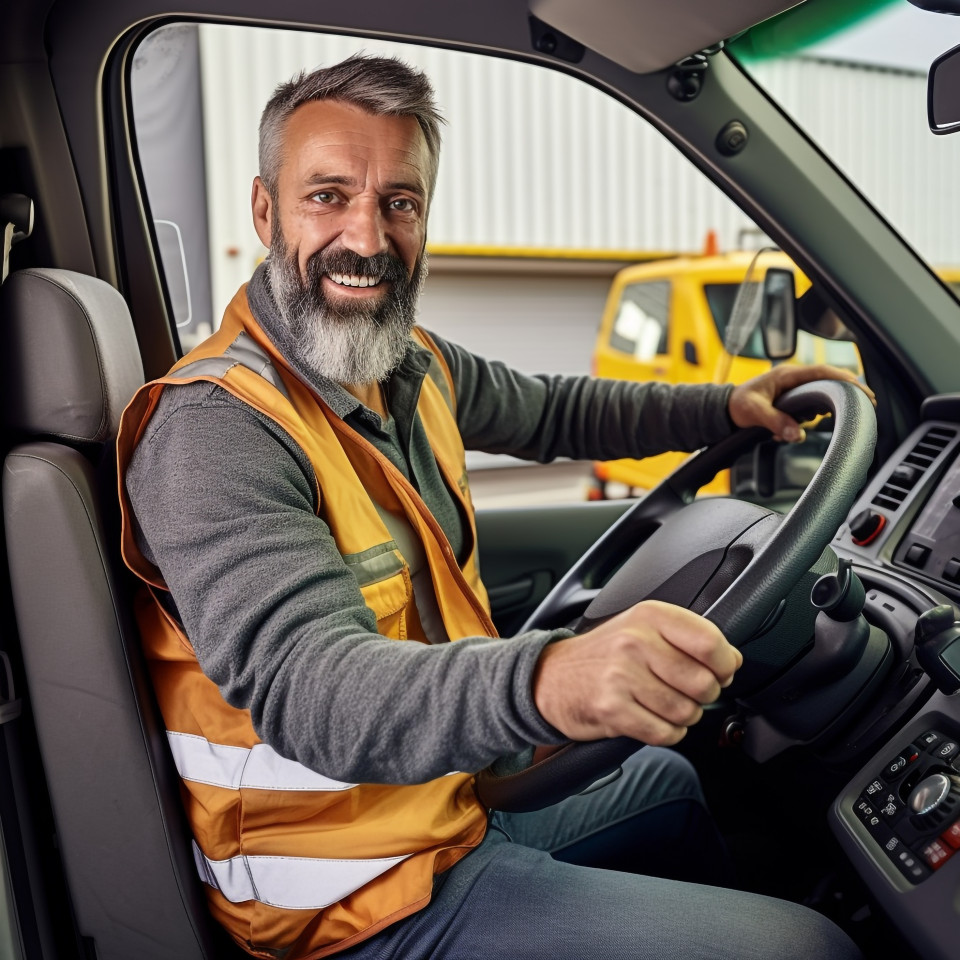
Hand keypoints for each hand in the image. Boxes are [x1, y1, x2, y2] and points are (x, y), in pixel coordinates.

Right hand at [532, 600, 741, 745]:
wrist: (550, 677)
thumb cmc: (603, 655)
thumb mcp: (643, 629)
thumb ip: (688, 638)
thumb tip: (732, 659)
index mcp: (650, 616)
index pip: (710, 642)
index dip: (724, 665)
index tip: (719, 672)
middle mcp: (635, 640)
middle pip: (704, 683)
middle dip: (702, 696)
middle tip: (684, 692)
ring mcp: (622, 675)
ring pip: (686, 711)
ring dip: (682, 717)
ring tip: (661, 706)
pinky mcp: (612, 708)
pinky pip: (664, 733)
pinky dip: (665, 733)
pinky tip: (650, 720)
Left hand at [728, 364, 875, 442]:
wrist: (724, 410)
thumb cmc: (737, 406)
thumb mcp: (754, 413)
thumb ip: (776, 422)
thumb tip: (798, 434)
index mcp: (787, 375)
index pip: (822, 371)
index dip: (844, 378)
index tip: (862, 388)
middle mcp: (794, 379)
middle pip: (830, 381)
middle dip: (849, 392)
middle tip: (869, 403)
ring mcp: (795, 389)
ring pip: (822, 395)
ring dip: (827, 408)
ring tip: (839, 415)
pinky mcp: (793, 401)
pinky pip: (811, 407)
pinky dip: (813, 417)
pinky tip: (802, 427)